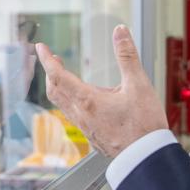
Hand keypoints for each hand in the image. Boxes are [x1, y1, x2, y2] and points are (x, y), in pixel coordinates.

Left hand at [36, 25, 168, 158]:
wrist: (148, 157)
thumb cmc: (144, 125)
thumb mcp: (139, 85)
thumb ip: (127, 56)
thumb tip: (120, 32)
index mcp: (88, 101)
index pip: (58, 76)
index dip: (47, 59)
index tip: (41, 48)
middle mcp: (82, 116)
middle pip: (55, 91)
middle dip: (51, 73)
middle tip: (52, 60)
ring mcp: (86, 129)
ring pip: (64, 106)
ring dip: (60, 88)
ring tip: (66, 77)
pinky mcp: (94, 138)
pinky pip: (75, 117)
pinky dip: (72, 102)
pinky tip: (85, 102)